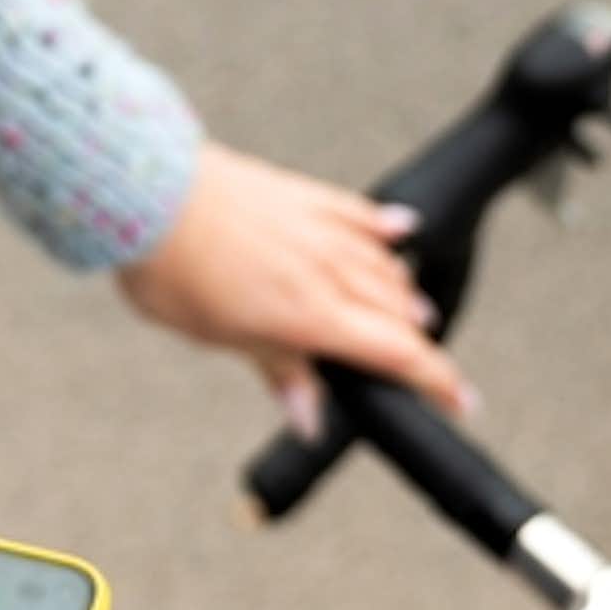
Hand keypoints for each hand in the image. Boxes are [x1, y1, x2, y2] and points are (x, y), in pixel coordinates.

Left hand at [115, 141, 472, 432]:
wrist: (147, 190)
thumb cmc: (173, 268)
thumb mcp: (221, 337)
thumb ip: (276, 369)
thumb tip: (309, 419)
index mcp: (311, 314)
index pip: (395, 353)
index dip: (436, 381)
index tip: (463, 401)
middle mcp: (329, 270)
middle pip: (398, 312)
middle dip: (416, 343)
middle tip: (421, 365)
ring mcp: (320, 227)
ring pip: (385, 266)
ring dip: (404, 295)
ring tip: (413, 313)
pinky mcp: (303, 194)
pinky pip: (360, 215)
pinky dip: (386, 229)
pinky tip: (403, 231)